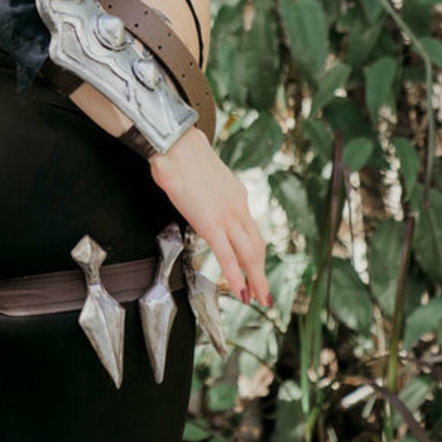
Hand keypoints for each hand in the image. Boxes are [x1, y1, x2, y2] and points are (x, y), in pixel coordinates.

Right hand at [148, 128, 270, 307]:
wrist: (177, 143)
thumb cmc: (180, 154)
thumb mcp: (198, 171)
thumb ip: (196, 181)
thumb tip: (177, 172)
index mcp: (236, 196)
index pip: (251, 229)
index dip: (255, 252)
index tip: (256, 266)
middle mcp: (237, 208)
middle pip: (256, 247)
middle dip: (261, 273)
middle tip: (265, 294)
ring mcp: (227, 216)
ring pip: (249, 255)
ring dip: (256, 279)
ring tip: (258, 298)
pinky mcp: (211, 224)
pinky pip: (228, 256)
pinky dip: (236, 276)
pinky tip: (240, 291)